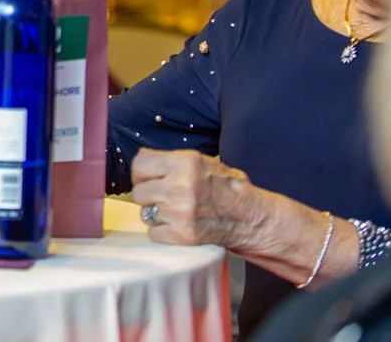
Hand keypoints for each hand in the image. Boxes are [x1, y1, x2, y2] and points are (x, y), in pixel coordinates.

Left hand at [130, 148, 263, 248]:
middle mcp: (180, 186)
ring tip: (173, 211)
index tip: (147, 178)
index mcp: (185, 163)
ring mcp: (180, 212)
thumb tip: (142, 156)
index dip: (141, 172)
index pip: (140, 163)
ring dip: (155, 213)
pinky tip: (177, 225)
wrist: (251, 219)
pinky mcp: (183, 235)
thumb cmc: (227, 188)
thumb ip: (172, 160)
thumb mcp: (203, 162)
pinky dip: (162, 231)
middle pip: (139, 191)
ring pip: (144, 213)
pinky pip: (153, 232)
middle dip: (148, 195)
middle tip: (163, 197)